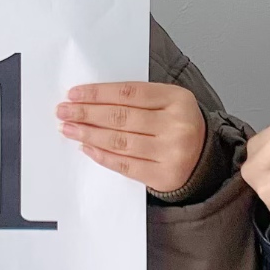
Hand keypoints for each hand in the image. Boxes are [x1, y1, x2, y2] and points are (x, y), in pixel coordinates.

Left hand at [55, 80, 207, 197]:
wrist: (205, 159)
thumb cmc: (179, 126)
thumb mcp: (168, 102)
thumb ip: (138, 99)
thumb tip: (93, 101)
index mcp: (177, 99)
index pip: (129, 93)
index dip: (98, 93)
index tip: (74, 94)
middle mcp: (176, 125)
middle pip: (121, 117)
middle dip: (87, 113)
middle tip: (63, 111)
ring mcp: (171, 153)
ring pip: (120, 141)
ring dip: (89, 135)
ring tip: (70, 129)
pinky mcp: (163, 176)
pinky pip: (125, 165)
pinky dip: (102, 156)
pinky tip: (86, 148)